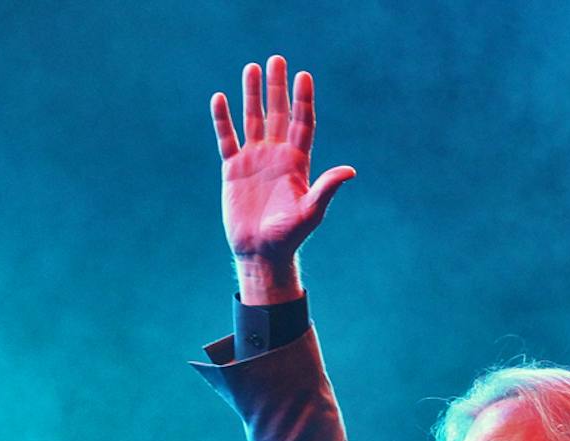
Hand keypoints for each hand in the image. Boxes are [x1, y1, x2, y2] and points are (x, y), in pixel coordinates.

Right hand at [209, 55, 355, 298]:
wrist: (261, 253)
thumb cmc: (289, 236)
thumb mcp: (310, 212)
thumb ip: (326, 188)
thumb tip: (350, 171)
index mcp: (297, 163)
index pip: (302, 123)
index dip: (303, 100)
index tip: (304, 76)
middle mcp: (276, 156)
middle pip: (278, 113)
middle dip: (278, 87)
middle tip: (277, 59)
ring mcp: (254, 160)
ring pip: (252, 119)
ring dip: (251, 94)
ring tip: (251, 68)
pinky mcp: (232, 169)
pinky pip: (227, 138)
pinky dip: (222, 119)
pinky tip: (220, 98)